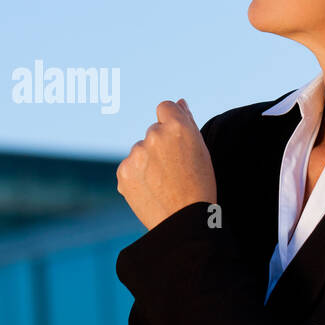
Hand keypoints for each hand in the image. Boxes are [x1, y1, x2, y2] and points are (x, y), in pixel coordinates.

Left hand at [117, 99, 216, 229]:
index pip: (165, 107)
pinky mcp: (123, 171)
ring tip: (163, 185)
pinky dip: (137, 177)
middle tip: (174, 171)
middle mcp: (154, 135)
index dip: (170, 122)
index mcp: (177, 126)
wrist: (184, 221)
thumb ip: (187, 123)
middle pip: (153, 131)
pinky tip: (151, 191)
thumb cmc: (199, 185)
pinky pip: (129, 167)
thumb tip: (178, 103)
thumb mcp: (200, 151)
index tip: (175, 138)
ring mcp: (136, 153)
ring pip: (140, 151)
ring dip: (148, 162)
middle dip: (160, 146)